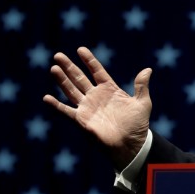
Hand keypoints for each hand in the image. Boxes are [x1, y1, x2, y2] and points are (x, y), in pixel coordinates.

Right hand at [43, 46, 152, 170]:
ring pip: (71, 90)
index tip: (80, 49)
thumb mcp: (143, 103)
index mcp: (110, 90)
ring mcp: (87, 107)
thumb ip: (141, 86)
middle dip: (69, 67)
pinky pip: (66, 111)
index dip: (89, 60)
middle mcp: (96, 96)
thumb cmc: (137, 125)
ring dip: (62, 80)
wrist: (131, 144)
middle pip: (79, 78)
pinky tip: (47, 98)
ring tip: (54, 68)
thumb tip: (148, 69)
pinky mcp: (81, 120)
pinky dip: (56, 106)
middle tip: (58, 55)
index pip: (97, 71)